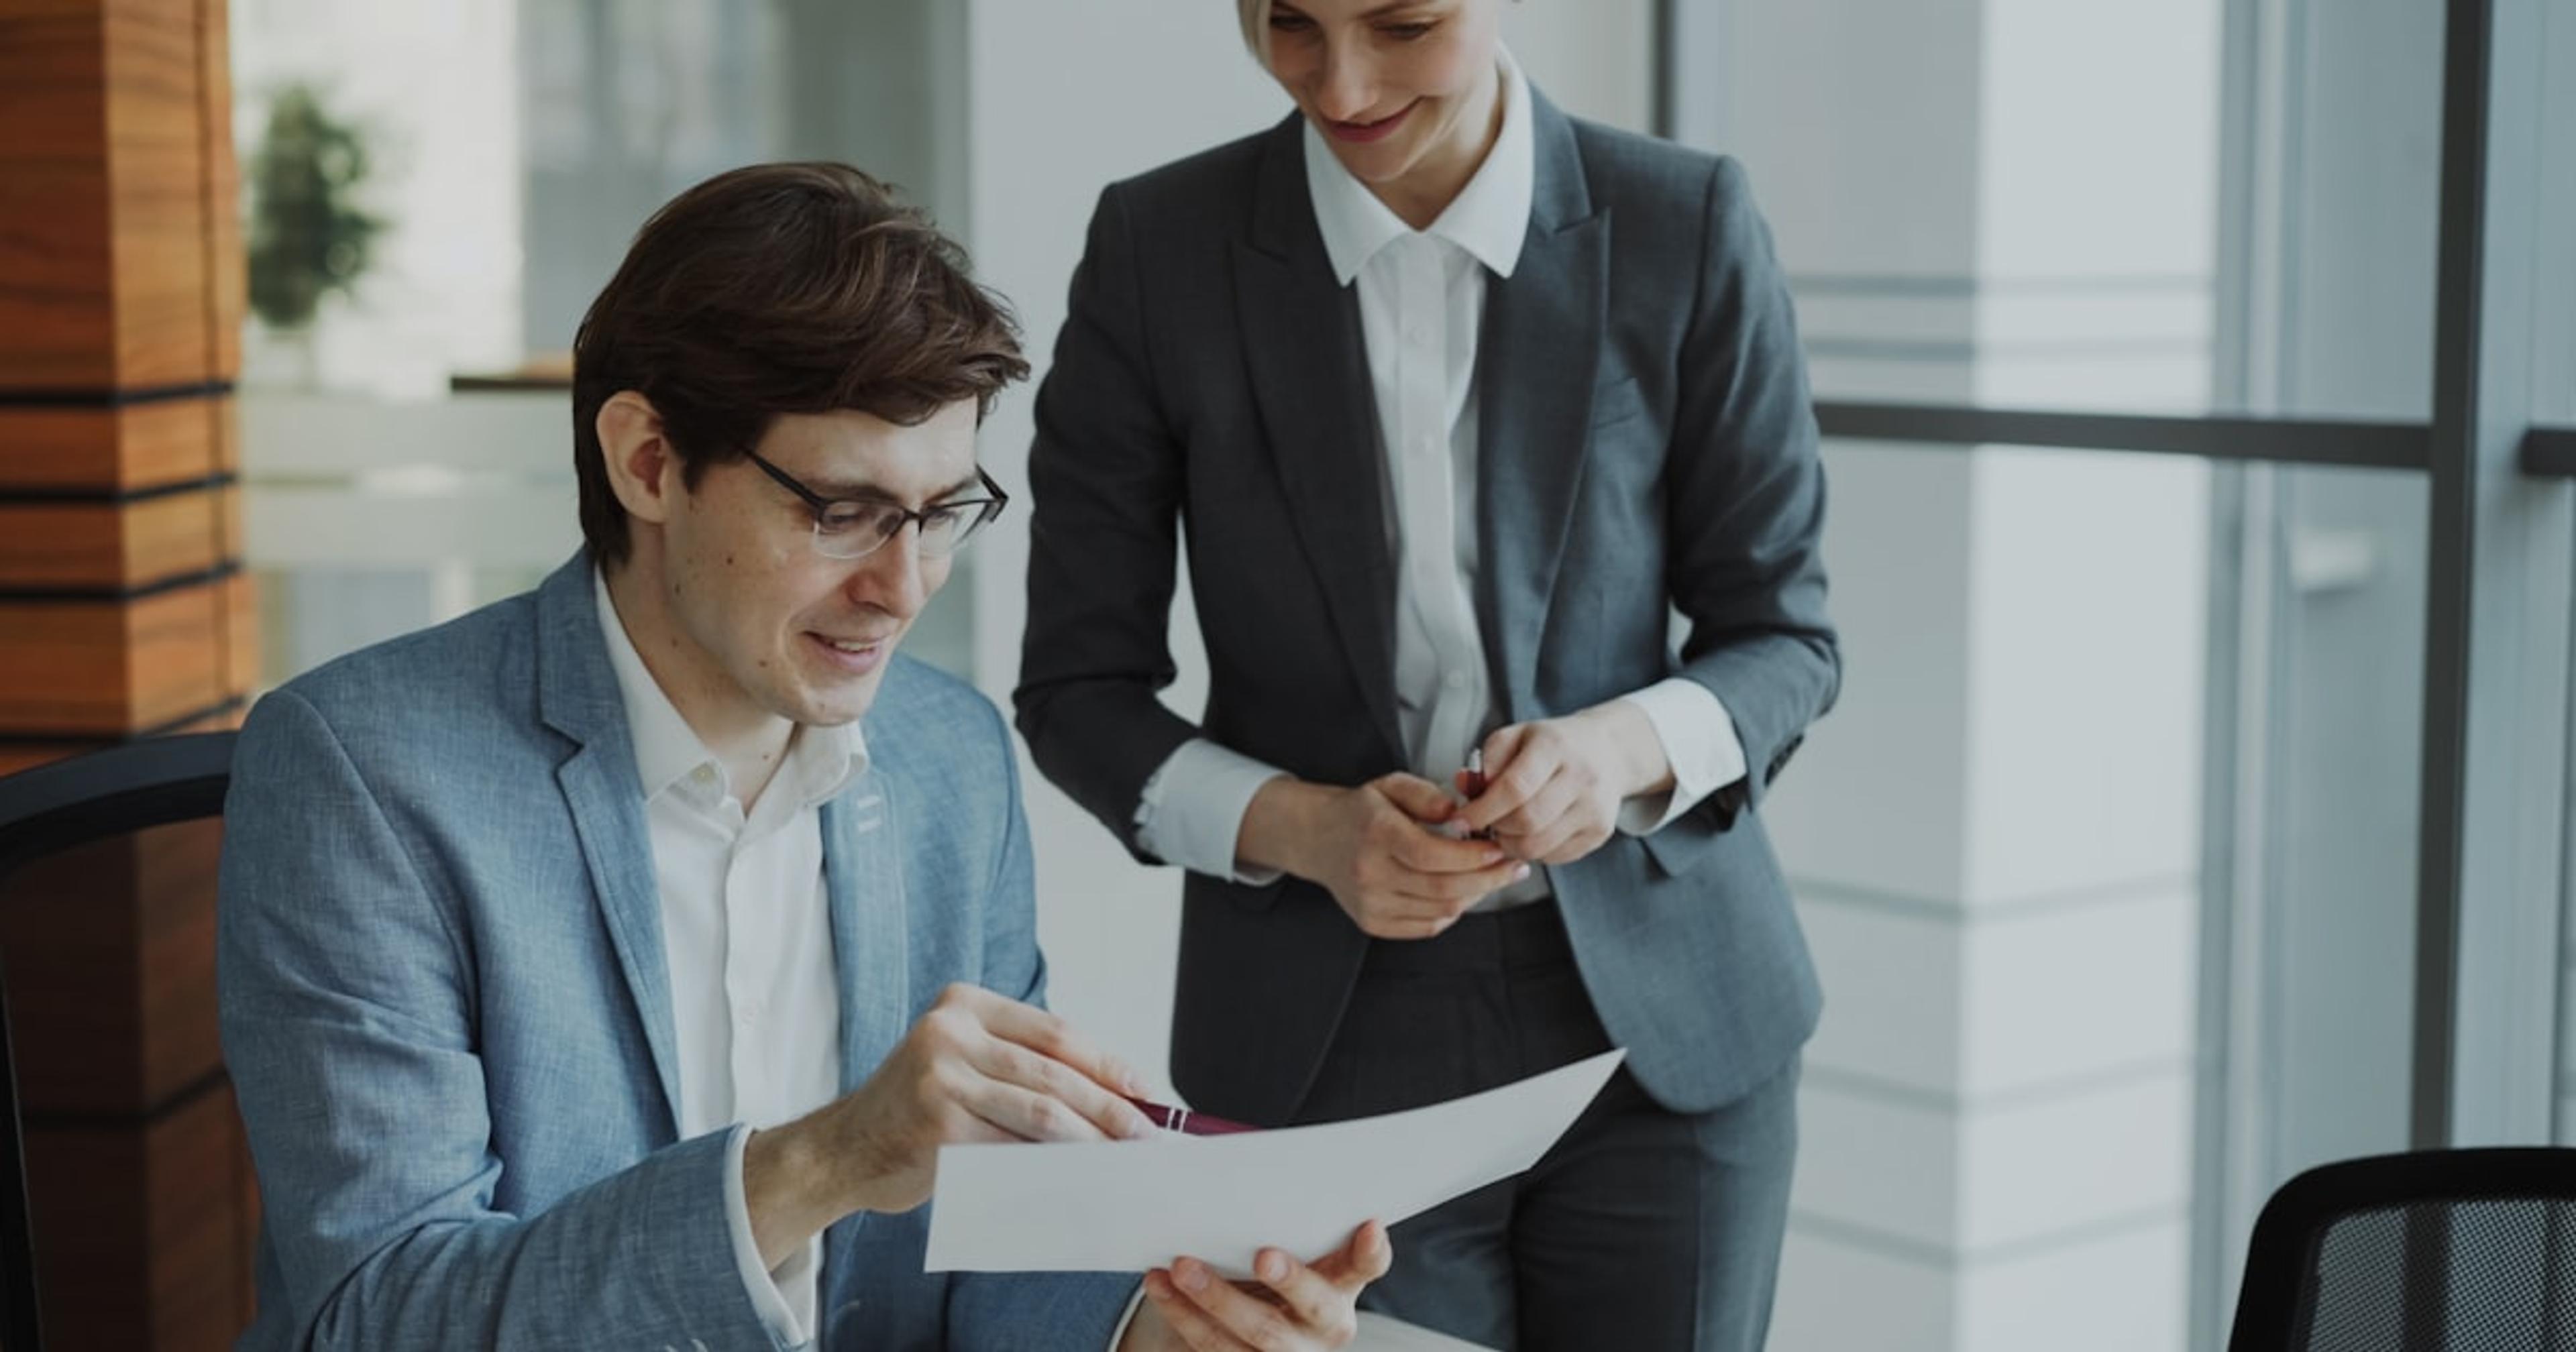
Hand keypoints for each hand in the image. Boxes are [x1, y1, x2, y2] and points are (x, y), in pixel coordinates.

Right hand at [751, 983, 1153, 1253]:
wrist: (844, 1151)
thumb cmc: (918, 1111)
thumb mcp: (965, 1065)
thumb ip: (1023, 1068)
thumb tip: (1115, 1094)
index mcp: (964, 1004)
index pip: (1054, 1032)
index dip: (1107, 1063)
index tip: (1146, 1091)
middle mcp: (949, 1031)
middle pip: (1053, 1071)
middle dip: (1109, 1105)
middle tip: (1147, 1133)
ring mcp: (940, 1077)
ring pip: (1040, 1110)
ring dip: (1092, 1138)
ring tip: (1124, 1158)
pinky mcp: (939, 1126)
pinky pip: (1014, 1148)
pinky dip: (1054, 1165)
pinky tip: (1080, 1178)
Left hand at [1123, 1221, 1392, 1350]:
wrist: (1230, 1317)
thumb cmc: (1257, 1259)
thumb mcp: (1276, 1235)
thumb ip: (1269, 1207)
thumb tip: (1217, 1151)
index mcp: (1342, 1280)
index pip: (1368, 1264)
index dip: (1372, 1249)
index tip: (1369, 1224)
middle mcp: (1324, 1322)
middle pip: (1315, 1306)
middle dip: (1290, 1280)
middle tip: (1263, 1256)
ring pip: (1259, 1334)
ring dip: (1216, 1299)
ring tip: (1181, 1266)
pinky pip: (1215, 1347)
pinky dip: (1182, 1314)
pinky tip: (1160, 1286)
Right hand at [1242, 774, 1528, 939]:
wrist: (1317, 839)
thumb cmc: (1362, 811)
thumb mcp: (1391, 785)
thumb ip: (1427, 794)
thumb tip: (1460, 813)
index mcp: (1376, 833)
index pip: (1432, 855)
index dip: (1473, 856)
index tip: (1499, 849)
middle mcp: (1369, 873)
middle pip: (1442, 889)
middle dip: (1488, 880)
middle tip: (1513, 868)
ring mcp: (1370, 903)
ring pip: (1441, 911)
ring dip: (1475, 895)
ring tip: (1490, 877)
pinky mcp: (1373, 923)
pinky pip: (1427, 926)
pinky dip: (1452, 911)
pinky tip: (1461, 892)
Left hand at [1454, 702, 1674, 865]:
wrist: (1607, 752)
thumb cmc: (1552, 745)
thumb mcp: (1516, 737)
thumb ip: (1487, 761)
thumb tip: (1464, 788)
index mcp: (1554, 746)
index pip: (1514, 787)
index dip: (1482, 809)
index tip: (1461, 819)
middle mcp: (1581, 777)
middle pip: (1526, 822)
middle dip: (1495, 828)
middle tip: (1485, 823)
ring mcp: (1595, 808)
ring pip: (1538, 846)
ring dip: (1511, 844)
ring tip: (1504, 829)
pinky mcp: (1601, 832)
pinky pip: (1554, 857)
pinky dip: (1533, 851)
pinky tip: (1530, 832)